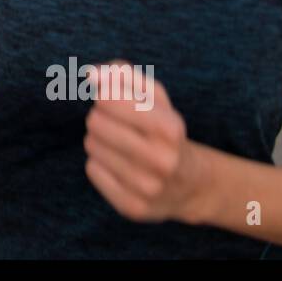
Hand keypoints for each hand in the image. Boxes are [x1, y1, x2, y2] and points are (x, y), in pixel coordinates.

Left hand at [82, 61, 206, 223]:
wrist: (190, 185)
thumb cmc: (164, 131)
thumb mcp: (155, 98)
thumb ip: (123, 76)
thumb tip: (91, 73)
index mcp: (171, 129)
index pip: (108, 98)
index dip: (104, 95)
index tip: (112, 99)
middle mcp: (163, 161)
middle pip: (96, 122)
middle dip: (101, 118)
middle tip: (116, 125)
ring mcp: (148, 188)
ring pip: (92, 146)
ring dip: (100, 140)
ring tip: (120, 146)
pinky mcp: (133, 207)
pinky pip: (93, 170)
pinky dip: (100, 163)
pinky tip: (119, 166)